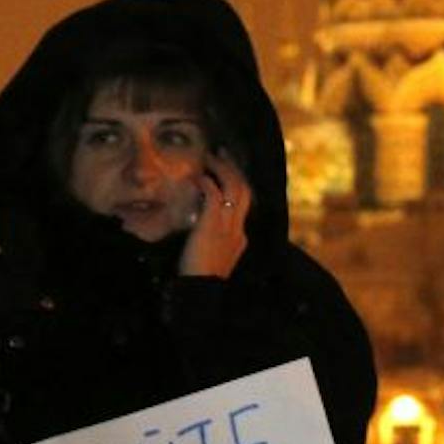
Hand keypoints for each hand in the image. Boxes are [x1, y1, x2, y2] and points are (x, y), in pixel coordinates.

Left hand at [179, 149, 250, 278]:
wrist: (200, 290)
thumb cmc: (200, 278)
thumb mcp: (213, 259)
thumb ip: (213, 243)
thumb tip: (202, 229)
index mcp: (240, 238)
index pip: (243, 205)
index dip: (235, 185)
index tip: (226, 172)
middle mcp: (237, 228)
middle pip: (244, 190)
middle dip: (234, 169)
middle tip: (222, 153)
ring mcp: (227, 226)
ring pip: (234, 188)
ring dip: (222, 170)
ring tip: (211, 158)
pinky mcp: (212, 225)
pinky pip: (214, 196)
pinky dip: (207, 183)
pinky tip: (199, 177)